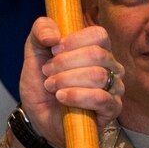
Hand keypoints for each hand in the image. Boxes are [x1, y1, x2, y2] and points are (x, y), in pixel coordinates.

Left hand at [19, 16, 120, 146]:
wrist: (38, 117)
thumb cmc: (42, 84)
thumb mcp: (34, 52)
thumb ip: (40, 31)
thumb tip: (53, 35)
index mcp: (97, 49)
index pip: (98, 34)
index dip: (74, 40)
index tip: (53, 51)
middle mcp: (110, 66)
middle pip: (97, 54)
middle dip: (65, 63)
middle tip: (47, 73)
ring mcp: (114, 88)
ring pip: (98, 75)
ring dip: (67, 80)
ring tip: (51, 87)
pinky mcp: (112, 109)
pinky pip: (101, 98)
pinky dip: (77, 96)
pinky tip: (61, 98)